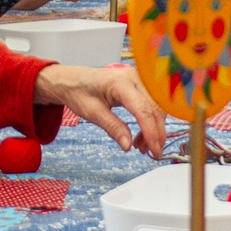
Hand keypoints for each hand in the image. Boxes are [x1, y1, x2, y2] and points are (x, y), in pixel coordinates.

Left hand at [37, 63, 166, 154]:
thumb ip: (113, 128)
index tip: (154, 150)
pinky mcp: (139, 85)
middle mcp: (134, 78)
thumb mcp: (93, 113)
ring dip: (154, 128)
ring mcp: (139, 80)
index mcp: (120, 83)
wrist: (73, 80)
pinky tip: (141, 135)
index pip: (143, 110)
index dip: (151, 132)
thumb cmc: (79, 92)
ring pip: (156, 107)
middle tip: (152, 152)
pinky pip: (151, 104)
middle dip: (157, 133)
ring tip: (142, 146)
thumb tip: (127, 146)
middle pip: (155, 108)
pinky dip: (149, 122)